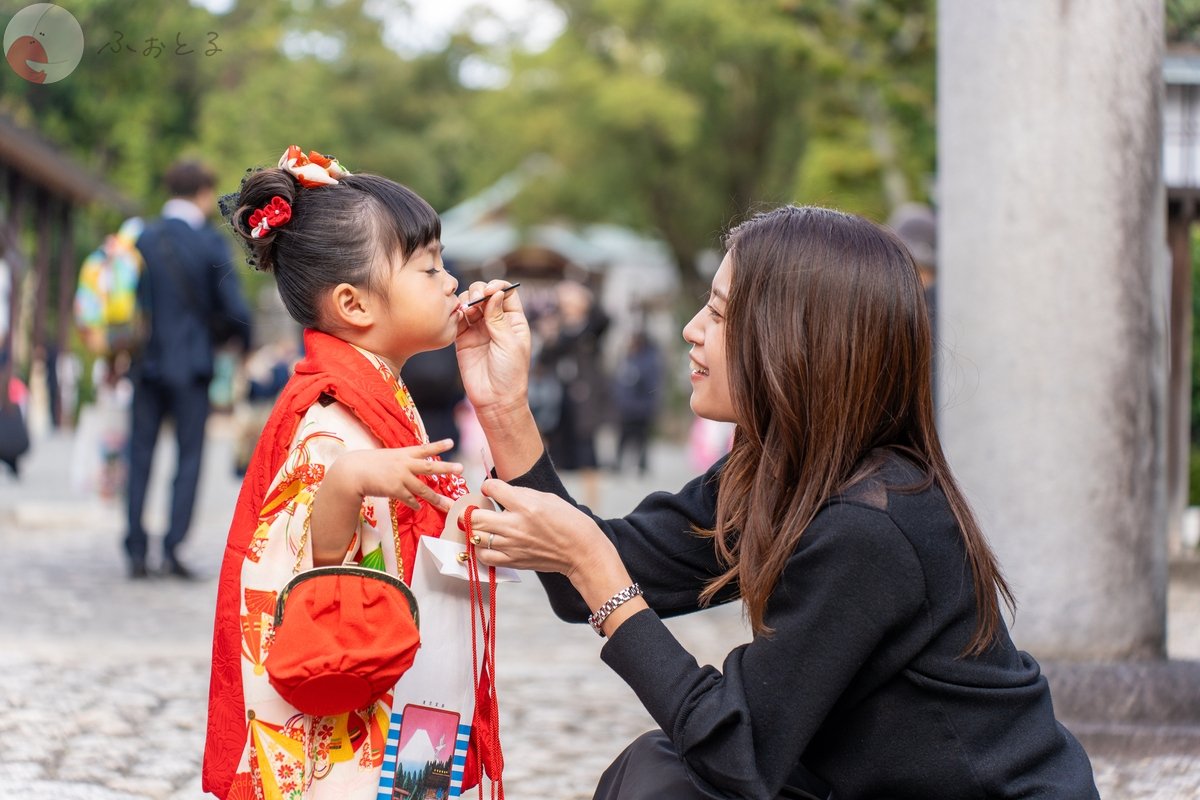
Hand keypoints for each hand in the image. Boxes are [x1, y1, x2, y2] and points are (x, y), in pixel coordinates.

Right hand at [335, 440, 462, 511]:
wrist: (352, 471)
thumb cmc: (368, 464)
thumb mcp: (387, 457)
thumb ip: (401, 462)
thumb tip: (412, 469)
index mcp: (403, 454)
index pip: (424, 448)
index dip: (438, 446)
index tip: (451, 442)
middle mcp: (405, 464)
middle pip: (430, 467)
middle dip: (447, 468)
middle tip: (461, 468)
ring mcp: (400, 477)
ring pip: (423, 490)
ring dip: (437, 499)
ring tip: (449, 505)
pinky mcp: (394, 490)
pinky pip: (409, 499)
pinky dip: (414, 504)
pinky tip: (418, 508)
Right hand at [455, 280, 531, 417]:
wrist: (495, 400)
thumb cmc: (510, 373)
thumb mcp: (509, 343)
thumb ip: (499, 318)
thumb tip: (494, 293)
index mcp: (513, 321)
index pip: (506, 293)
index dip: (497, 286)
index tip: (490, 290)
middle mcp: (495, 322)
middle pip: (485, 295)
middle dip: (479, 292)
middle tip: (476, 300)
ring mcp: (478, 329)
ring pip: (469, 304)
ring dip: (467, 301)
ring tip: (467, 311)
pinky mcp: (463, 339)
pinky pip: (457, 319)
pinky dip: (456, 313)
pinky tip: (458, 317)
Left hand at [469, 478, 647, 635]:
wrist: (581, 550)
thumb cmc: (567, 520)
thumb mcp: (547, 497)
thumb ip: (521, 494)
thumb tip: (499, 492)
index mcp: (526, 505)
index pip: (492, 488)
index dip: (488, 486)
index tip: (491, 489)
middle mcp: (515, 525)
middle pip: (475, 516)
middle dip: (471, 510)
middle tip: (477, 508)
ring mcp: (512, 545)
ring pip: (475, 537)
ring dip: (475, 529)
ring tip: (482, 526)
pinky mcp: (513, 561)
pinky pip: (484, 556)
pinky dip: (481, 549)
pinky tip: (489, 543)